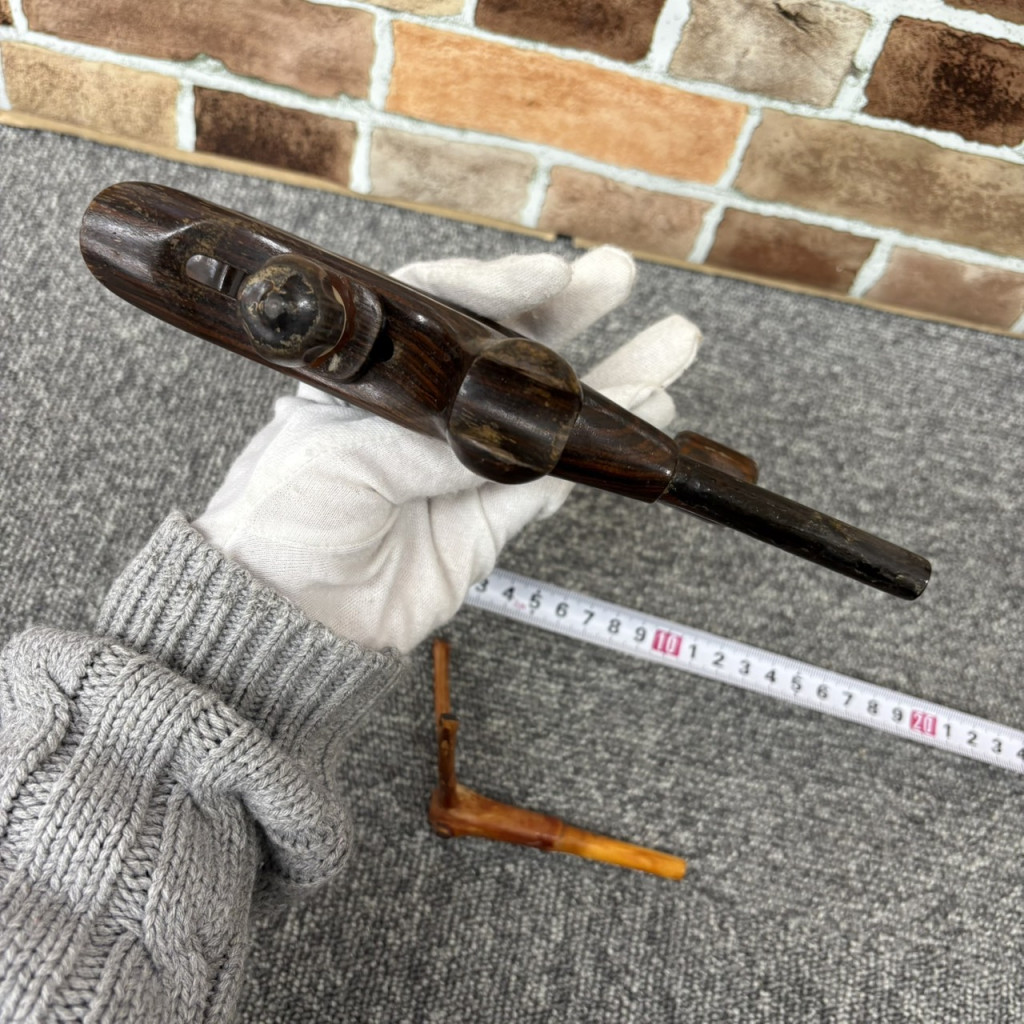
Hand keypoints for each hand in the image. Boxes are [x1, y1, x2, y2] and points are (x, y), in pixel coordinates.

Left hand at [193, 247, 700, 652]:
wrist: (289, 618)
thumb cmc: (285, 523)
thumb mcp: (344, 458)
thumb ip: (433, 442)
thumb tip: (509, 424)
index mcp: (375, 379)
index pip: (441, 315)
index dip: (494, 291)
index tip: (544, 280)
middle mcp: (424, 415)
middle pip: (506, 352)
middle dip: (567, 312)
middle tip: (617, 277)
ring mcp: (462, 467)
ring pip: (548, 415)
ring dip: (609, 380)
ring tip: (669, 345)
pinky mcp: (487, 521)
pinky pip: (553, 479)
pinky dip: (600, 452)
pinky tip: (644, 419)